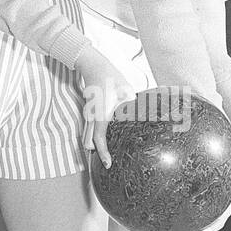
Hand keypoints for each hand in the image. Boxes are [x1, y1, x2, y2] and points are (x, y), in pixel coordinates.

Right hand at [75, 49, 136, 165]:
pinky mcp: (88, 111)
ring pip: (86, 135)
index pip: (99, 140)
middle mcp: (91, 116)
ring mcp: (87, 114)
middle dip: (96, 152)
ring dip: (94, 144)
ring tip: (106, 152)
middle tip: (108, 160)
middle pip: (88, 142)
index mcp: (101, 114)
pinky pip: (88, 128)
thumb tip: (145, 116)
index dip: (103, 154)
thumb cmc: (110, 78)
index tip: (108, 164)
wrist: (93, 66)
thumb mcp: (126, 91)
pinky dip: (93, 135)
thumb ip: (133, 106)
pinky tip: (104, 137)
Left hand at [172, 175, 230, 230]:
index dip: (210, 229)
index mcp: (224, 210)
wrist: (219, 176)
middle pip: (205, 229)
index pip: (218, 223)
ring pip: (196, 228)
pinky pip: (189, 222)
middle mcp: (215, 215)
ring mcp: (207, 215)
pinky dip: (180, 230)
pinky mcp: (198, 213)